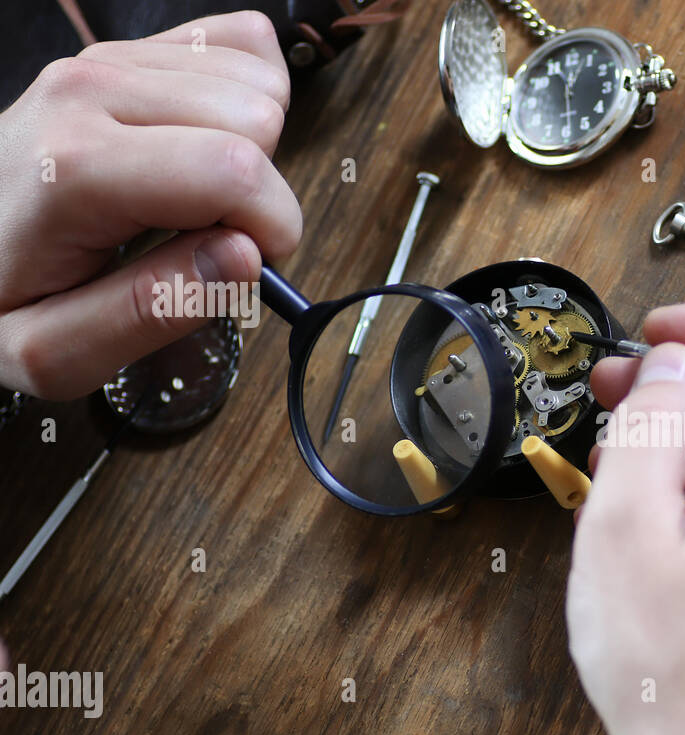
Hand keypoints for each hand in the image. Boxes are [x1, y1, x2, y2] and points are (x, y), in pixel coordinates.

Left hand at [0, 11, 301, 399]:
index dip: (271, 229)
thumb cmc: (4, 293)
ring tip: (202, 193)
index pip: (234, 171)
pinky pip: (241, 47)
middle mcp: (90, 94)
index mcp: (76, 171)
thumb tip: (244, 257)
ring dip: (255, 149)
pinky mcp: (130, 49)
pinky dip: (248, 100)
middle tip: (215, 234)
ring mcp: (109, 61)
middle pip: (258, 120)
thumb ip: (149, 314)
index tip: (249, 266)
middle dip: (261, 191)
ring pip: (259, 84)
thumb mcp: (52, 350)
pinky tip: (208, 145)